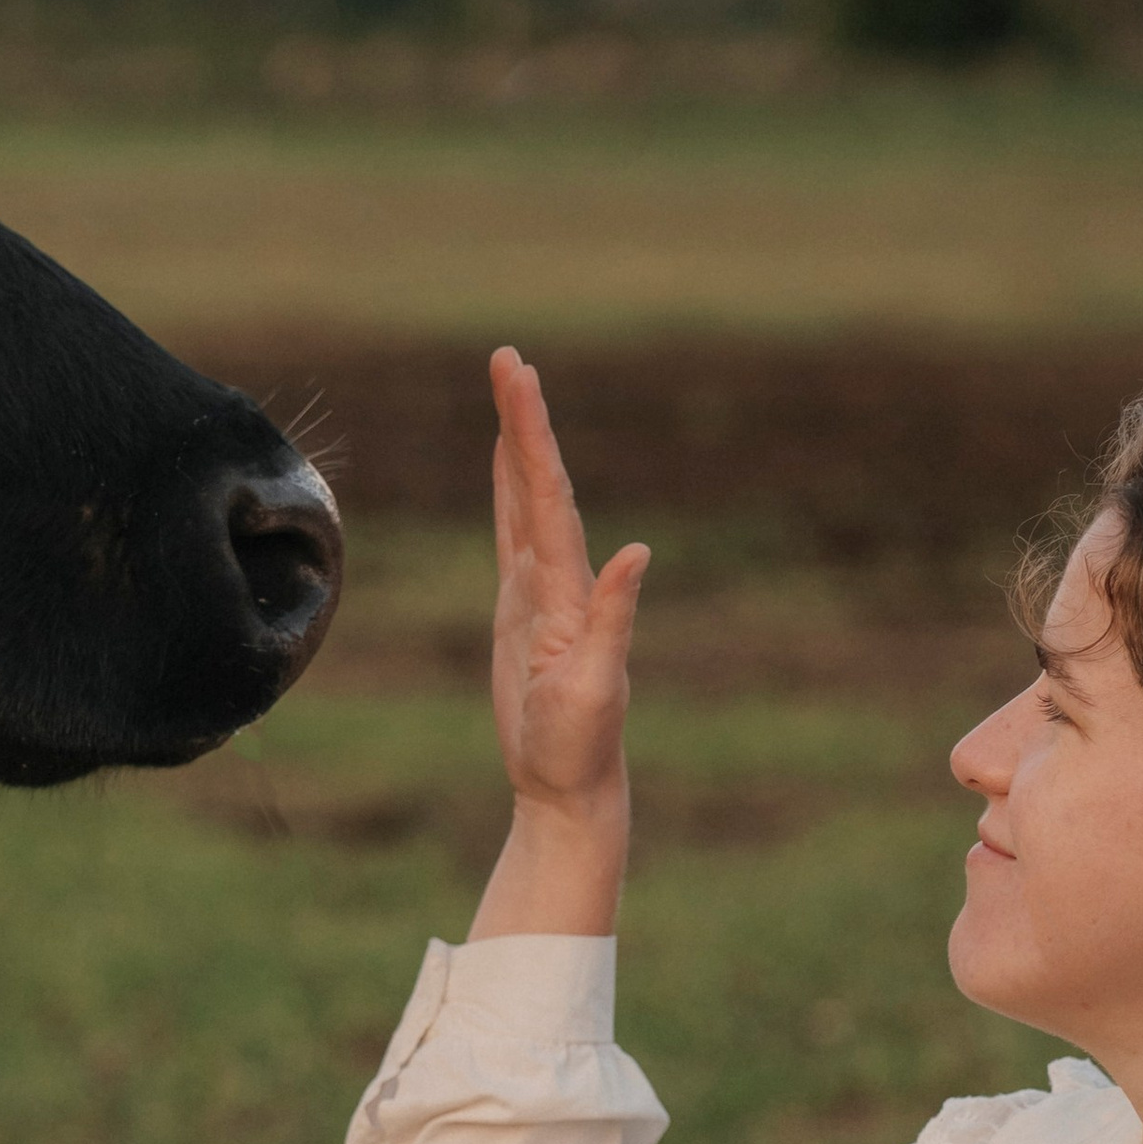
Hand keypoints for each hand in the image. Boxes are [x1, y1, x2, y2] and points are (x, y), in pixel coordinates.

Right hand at [468, 347, 647, 940]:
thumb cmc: (580, 746)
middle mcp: (560, 579)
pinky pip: (512, 534)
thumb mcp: (596, 686)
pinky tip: (505, 469)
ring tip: (508, 390)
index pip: (549, 494)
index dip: (531, 433)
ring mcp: (541, 592)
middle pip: (538, 482)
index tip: (517, 378)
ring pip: (525, 500)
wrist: (570, 785)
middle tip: (506, 358)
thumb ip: (615, 619)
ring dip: (516, 445)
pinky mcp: (523, 611)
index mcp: (570, 587)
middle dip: (523, 419)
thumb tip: (637, 553)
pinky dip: (508, 494)